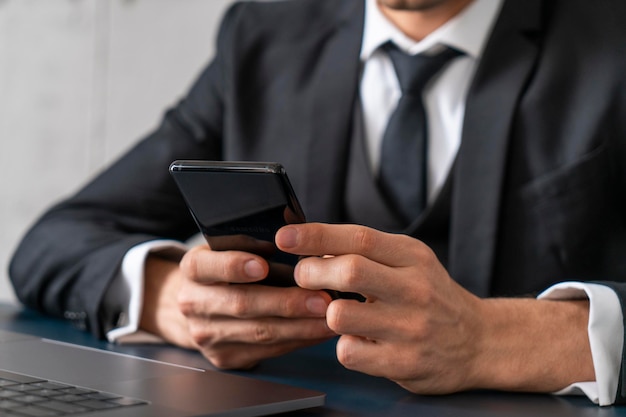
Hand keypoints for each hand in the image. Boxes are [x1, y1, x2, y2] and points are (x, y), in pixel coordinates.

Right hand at [141, 246, 334, 369]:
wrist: (197, 305)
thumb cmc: (225, 270)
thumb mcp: (227, 249)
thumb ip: (253, 243)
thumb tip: (299, 236)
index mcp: (194, 269)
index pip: (206, 266)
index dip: (233, 266)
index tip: (264, 266)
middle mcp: (193, 303)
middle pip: (241, 304)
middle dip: (286, 303)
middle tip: (321, 299)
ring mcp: (206, 334)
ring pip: (258, 332)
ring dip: (300, 327)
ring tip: (329, 316)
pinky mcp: (223, 357)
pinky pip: (267, 351)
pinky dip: (297, 340)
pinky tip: (318, 331)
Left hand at [275, 223, 593, 393]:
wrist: (480, 341)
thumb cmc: (432, 297)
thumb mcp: (410, 263)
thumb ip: (368, 252)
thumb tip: (314, 246)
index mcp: (412, 257)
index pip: (358, 237)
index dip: (316, 236)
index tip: (285, 237)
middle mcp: (415, 288)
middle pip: (349, 270)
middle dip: (311, 272)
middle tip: (304, 277)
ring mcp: (411, 328)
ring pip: (340, 314)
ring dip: (326, 313)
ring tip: (339, 312)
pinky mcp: (404, 362)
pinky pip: (349, 352)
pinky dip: (344, 345)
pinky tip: (359, 340)